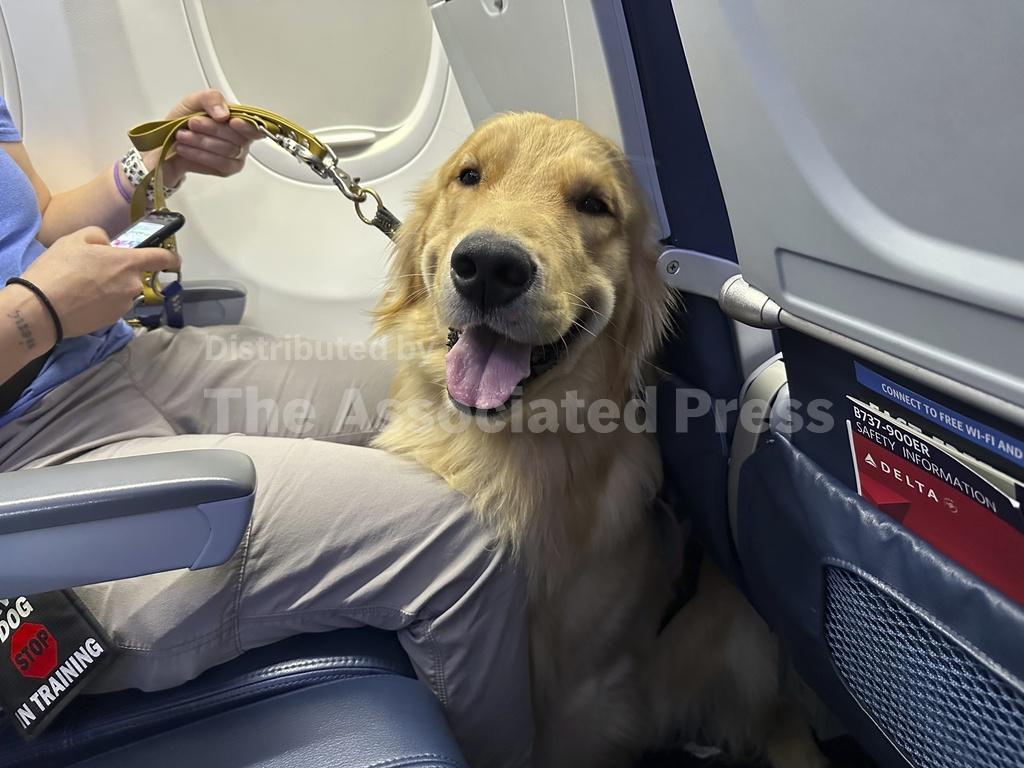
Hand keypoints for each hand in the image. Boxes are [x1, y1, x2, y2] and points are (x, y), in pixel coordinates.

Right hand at [19, 226, 179, 340]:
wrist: (42, 308)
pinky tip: (81, 300)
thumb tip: (109, 246)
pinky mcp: (113, 321)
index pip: (161, 258)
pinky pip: (112, 306)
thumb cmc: (58, 269)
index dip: (170, 257)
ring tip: (81, 287)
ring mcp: (124, 305)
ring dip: (110, 288)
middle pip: (134, 276)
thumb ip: (99, 236)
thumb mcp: (75, 239)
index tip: (174, 258)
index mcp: (128, 262)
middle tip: (91, 271)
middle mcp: (132, 285)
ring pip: (122, 292)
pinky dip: (101, 303)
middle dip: (118, 272)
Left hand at [148, 90, 260, 186]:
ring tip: (182, 136)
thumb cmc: (181, 123)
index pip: (255, 125)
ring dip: (202, 142)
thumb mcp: (192, 101)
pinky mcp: (226, 170)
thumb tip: (224, 113)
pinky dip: (200, 155)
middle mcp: (240, 138)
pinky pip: (221, 164)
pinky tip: (185, 149)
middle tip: (192, 123)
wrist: (165, 145)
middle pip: (238, 137)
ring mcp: (236, 156)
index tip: (232, 121)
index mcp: (237, 120)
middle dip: (212, 129)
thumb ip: (210, 99)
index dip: (248, 125)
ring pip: (228, 150)